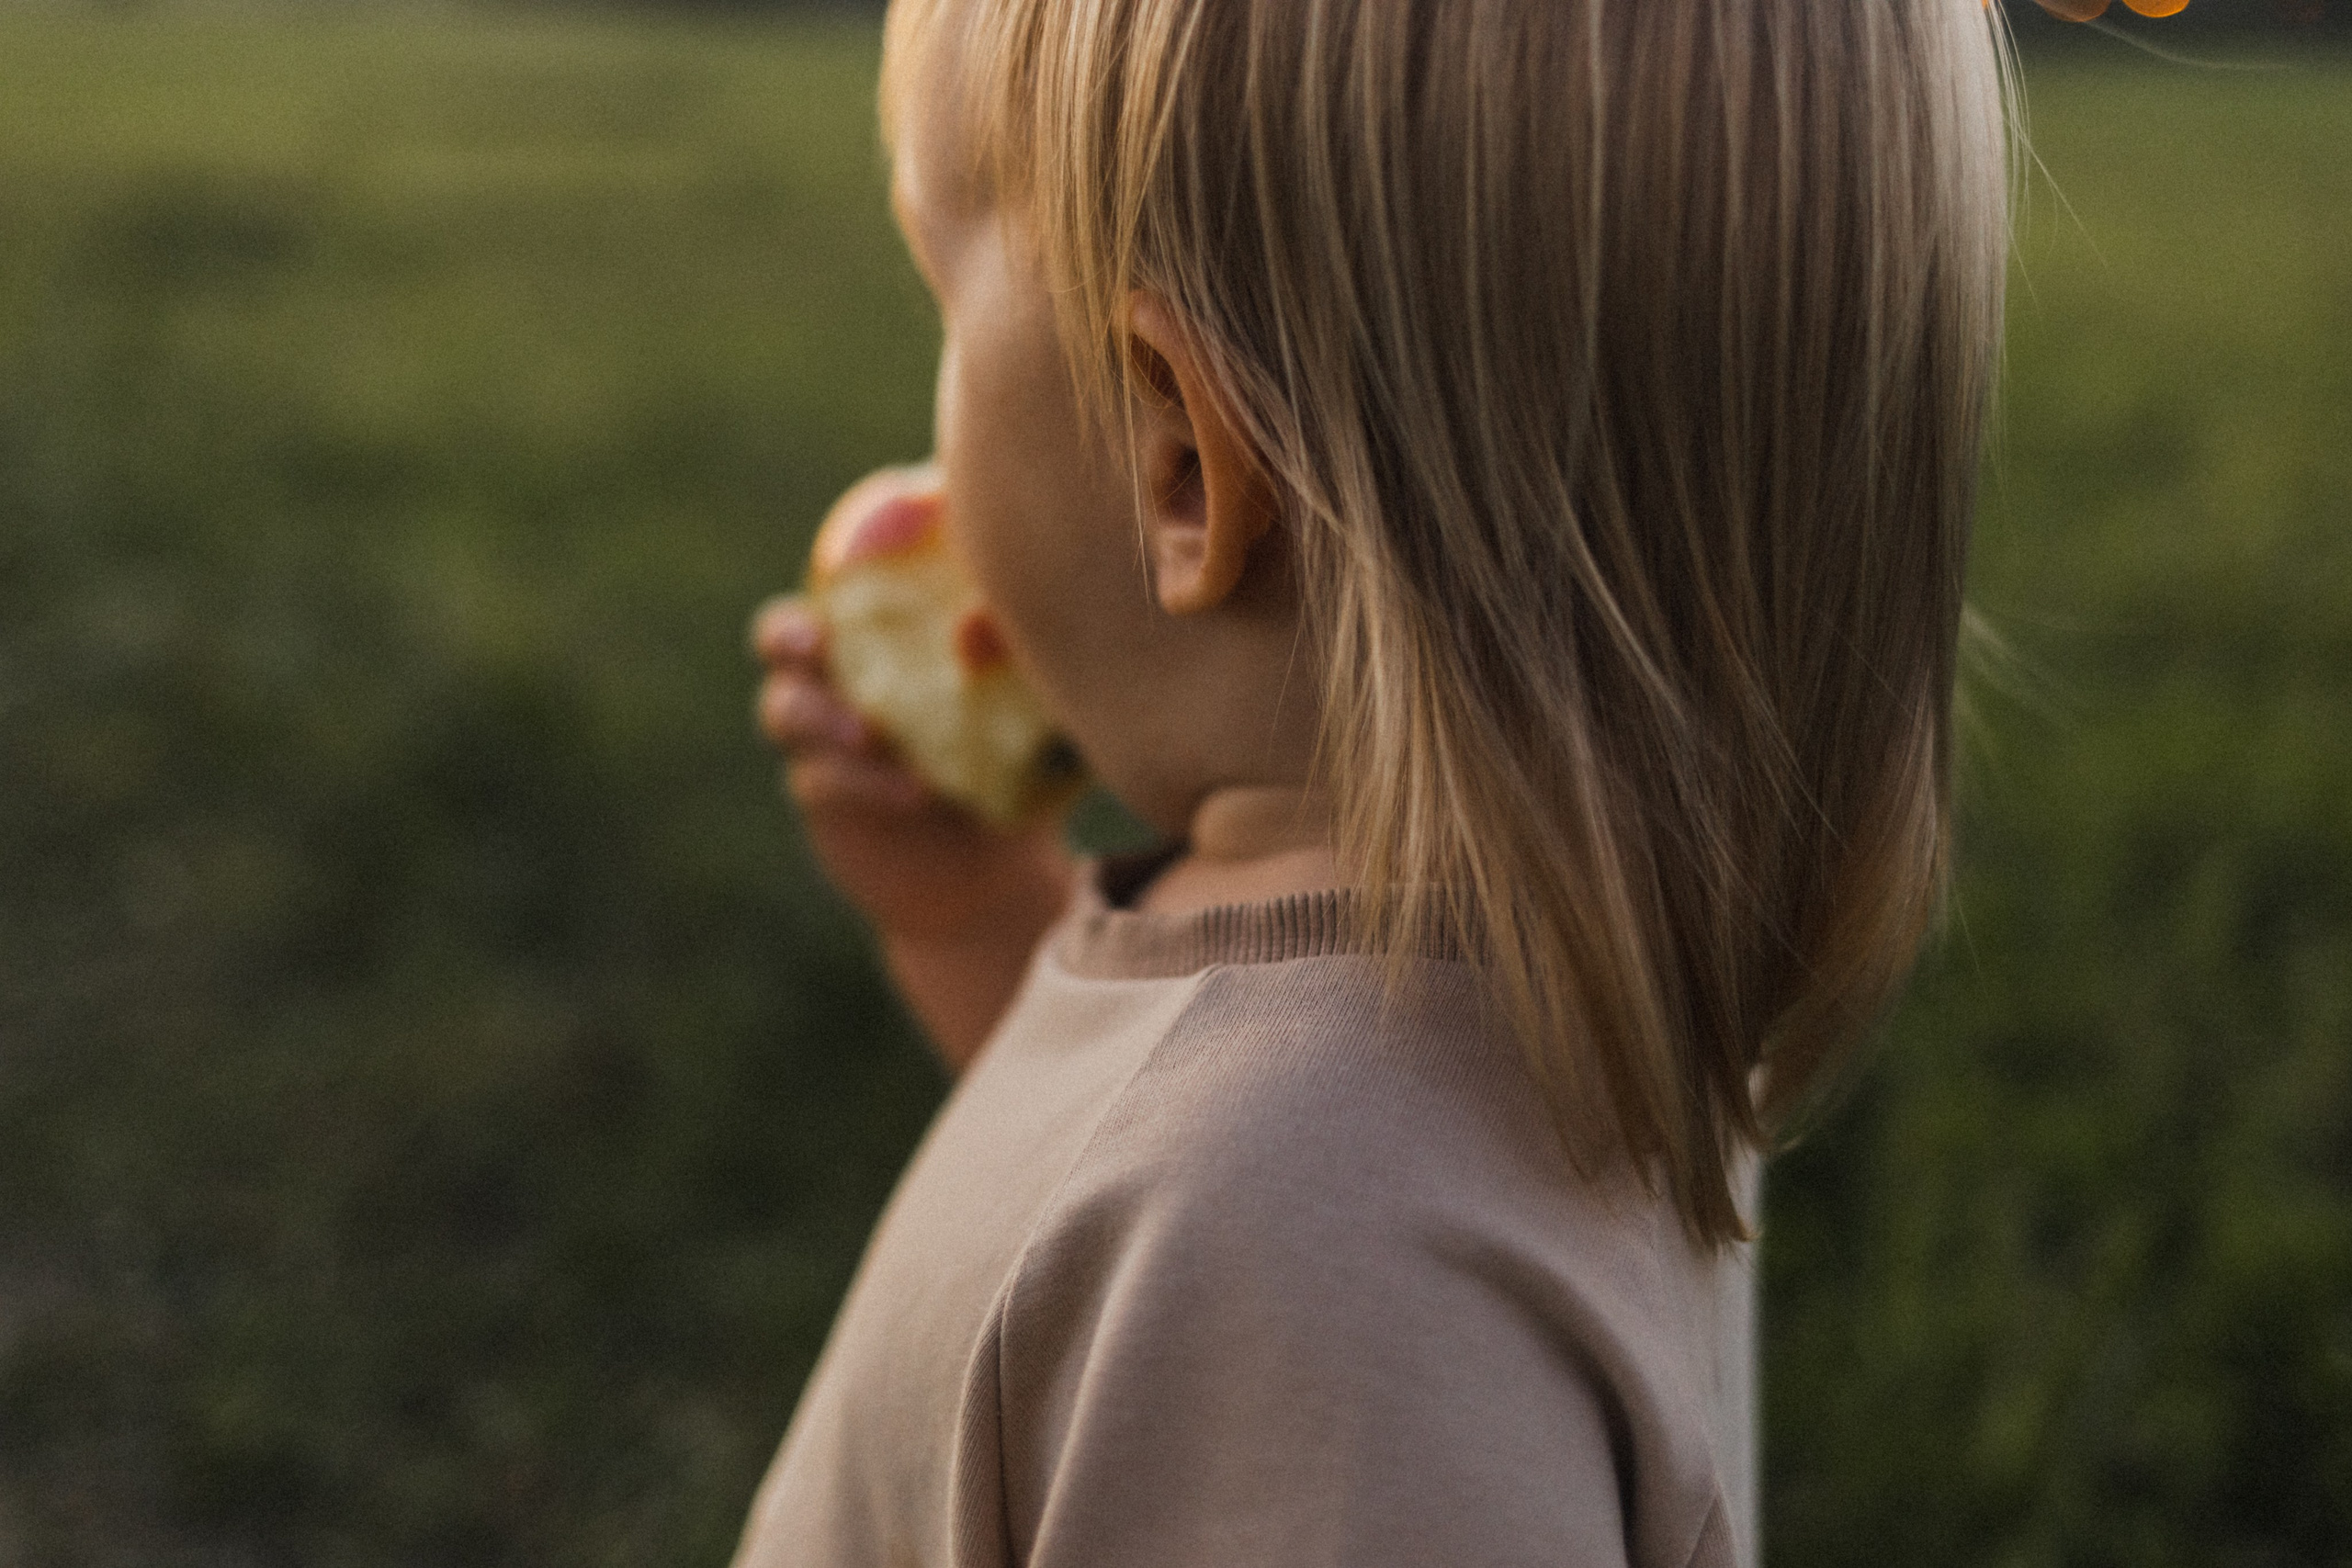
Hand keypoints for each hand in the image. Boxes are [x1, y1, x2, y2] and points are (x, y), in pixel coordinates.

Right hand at [749, 593, 1074, 950]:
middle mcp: (834, 674)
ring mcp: (820, 738)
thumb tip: (980, 618)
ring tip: (871, 734)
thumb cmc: (1019, 751)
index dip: (834, 563)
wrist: (991, 858)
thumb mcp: (1030, 706)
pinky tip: (915, 794)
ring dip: (820, 716)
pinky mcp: (825, 798)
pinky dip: (861, 783)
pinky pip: (819, 780)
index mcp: (877, 632)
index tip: (845, 567)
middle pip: (777, 635)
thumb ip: (1010, 656)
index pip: (836, 582)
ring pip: (784, 710)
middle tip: (818, 644)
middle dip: (788, 633)